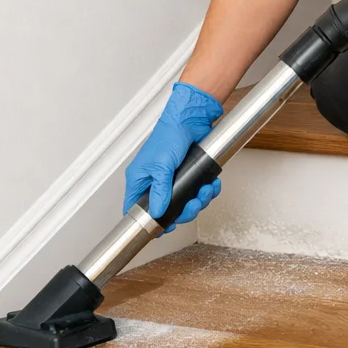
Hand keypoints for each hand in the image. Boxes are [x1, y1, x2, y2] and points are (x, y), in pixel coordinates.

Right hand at [123, 81, 223, 229]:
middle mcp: (155, 181)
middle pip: (166, 210)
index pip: (136, 208)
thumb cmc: (169, 135)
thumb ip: (159, 191)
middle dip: (184, 211)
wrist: (191, 119)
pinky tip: (212, 185)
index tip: (165, 227)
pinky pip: (198, 192)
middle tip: (193, 205)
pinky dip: (207, 191)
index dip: (149, 221)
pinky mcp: (189, 175)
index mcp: (140, 180)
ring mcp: (173, 179)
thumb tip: (157, 212)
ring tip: (206, 191)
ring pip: (185, 203)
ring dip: (199, 200)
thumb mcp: (161, 166)